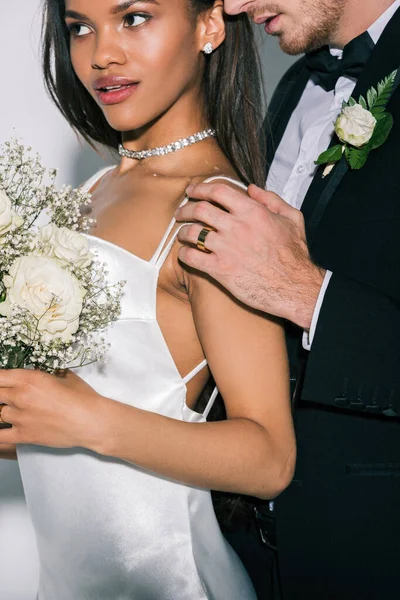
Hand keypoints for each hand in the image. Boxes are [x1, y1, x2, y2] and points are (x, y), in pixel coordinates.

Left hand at [0, 369, 105, 449]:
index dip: (1, 379)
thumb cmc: (83, 397)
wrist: (91, 421)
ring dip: (6, 412)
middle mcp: (20, 396)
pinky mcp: (23, 435)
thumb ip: (47, 375)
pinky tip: (5, 429)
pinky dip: (0, 433)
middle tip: (13, 397)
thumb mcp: (65, 376)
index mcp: (29, 379)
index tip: (4, 382)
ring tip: (19, 412)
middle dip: (3, 394)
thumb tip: (42, 375)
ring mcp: (20, 417)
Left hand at [176, 182, 324, 328]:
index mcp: (252, 212)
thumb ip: (272, 200)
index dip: (200, 189)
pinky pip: (192, 257)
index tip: (191, 192)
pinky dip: (184, 254)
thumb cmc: (294, 254)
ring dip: (182, 232)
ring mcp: (226, 249)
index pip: (218, 191)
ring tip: (182, 234)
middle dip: (185, 209)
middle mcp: (236, 227)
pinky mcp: (220, 270)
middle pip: (199, 209)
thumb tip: (251, 189)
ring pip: (192, 233)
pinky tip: (185, 254)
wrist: (294, 287)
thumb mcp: (292, 219)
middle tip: (180, 213)